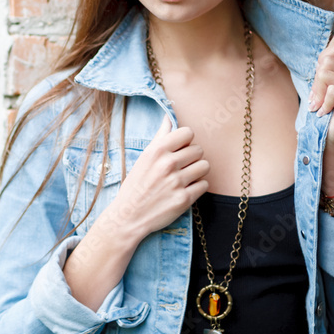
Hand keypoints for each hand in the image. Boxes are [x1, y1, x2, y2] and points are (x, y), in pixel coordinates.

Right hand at [108, 116, 208, 241]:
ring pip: (205, 166)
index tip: (180, 149)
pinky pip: (204, 185)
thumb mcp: (144, 158)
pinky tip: (186, 190)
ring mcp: (176, 182)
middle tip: (183, 166)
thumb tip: (169, 117)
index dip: (186, 141)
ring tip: (186, 177)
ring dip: (198, 172)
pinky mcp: (184, 199)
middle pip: (199, 150)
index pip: (188, 132)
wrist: (129, 216)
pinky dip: (197, 187)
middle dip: (193, 157)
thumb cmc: (136, 185)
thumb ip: (160, 137)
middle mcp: (167, 164)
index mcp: (157, 151)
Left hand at [309, 30, 333, 149]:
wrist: (323, 136)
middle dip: (316, 80)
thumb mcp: (321, 78)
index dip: (322, 61)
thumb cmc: (320, 107)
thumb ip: (329, 56)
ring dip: (318, 93)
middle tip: (320, 97)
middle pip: (327, 61)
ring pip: (326, 74)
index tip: (320, 81)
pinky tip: (327, 112)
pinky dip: (323, 103)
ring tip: (322, 105)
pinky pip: (332, 90)